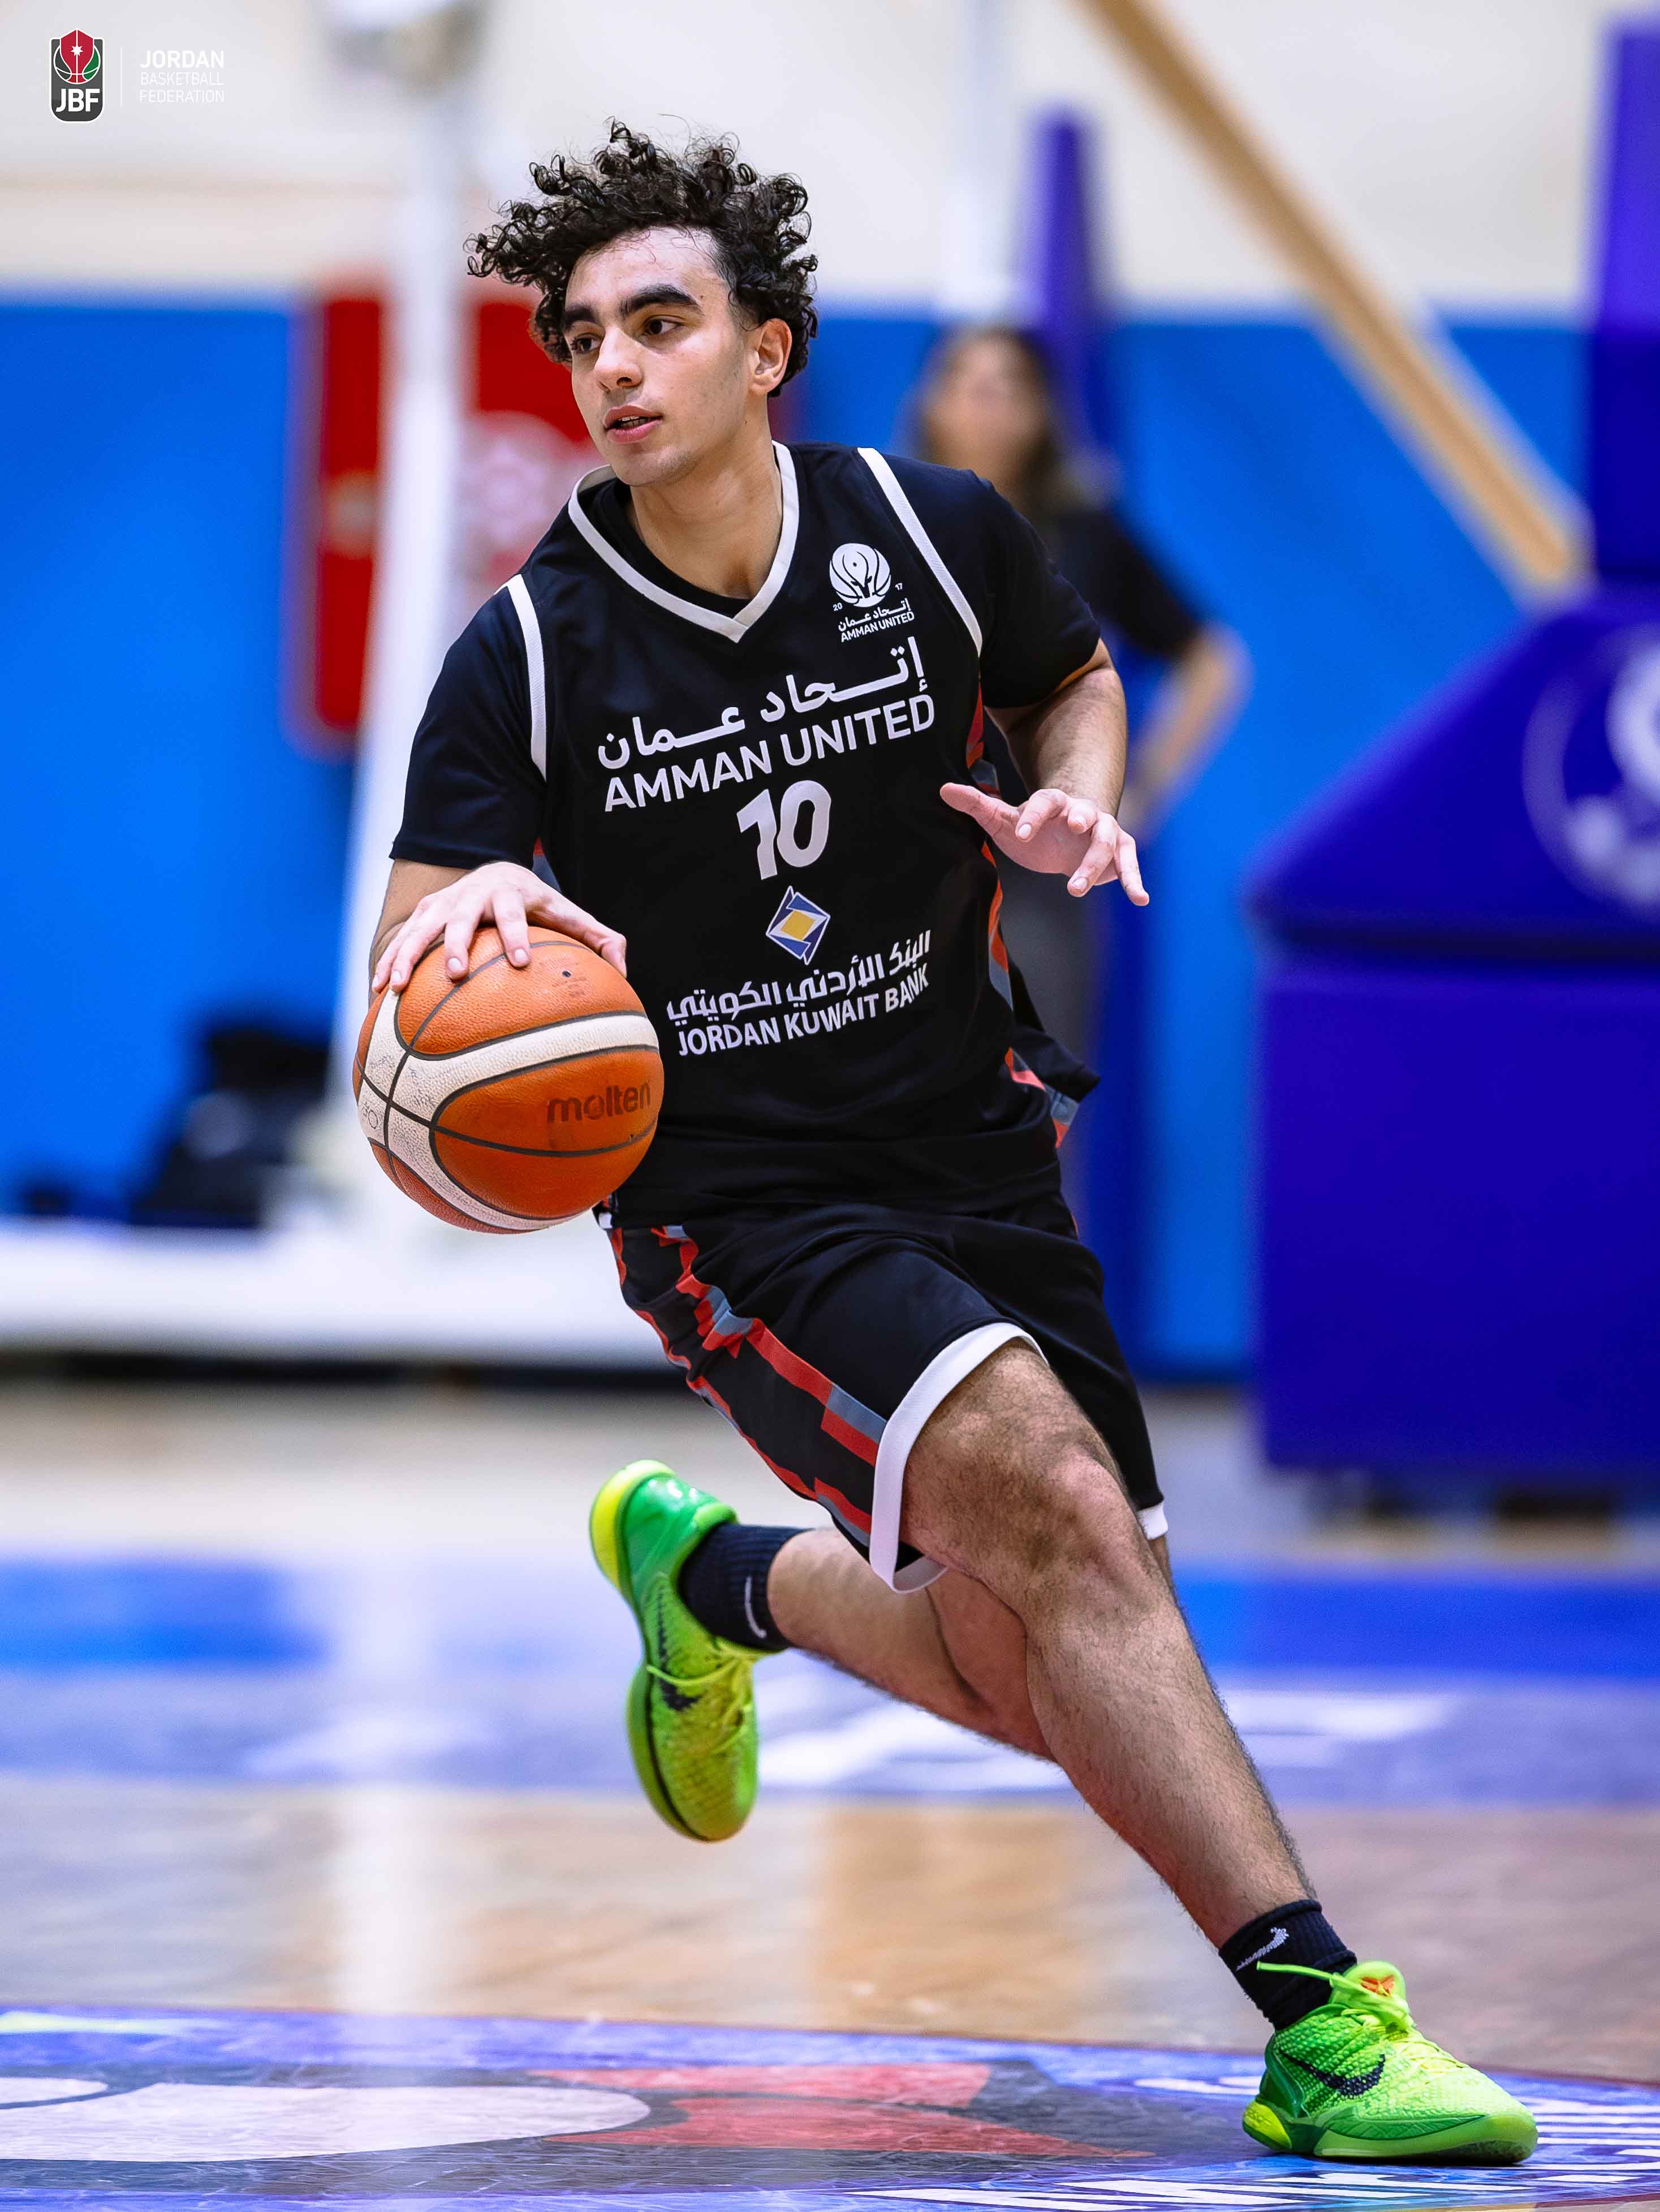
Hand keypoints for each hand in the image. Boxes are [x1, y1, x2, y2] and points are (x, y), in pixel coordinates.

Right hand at [371, 862, 627, 993]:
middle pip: (461, 918)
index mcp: (512, 893)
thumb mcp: (569, 915)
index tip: (521, 962)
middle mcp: (473, 894)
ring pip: (420, 928)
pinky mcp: (424, 913)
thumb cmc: (539, 905)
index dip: (516, 934)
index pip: (514, 913)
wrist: (497, 872)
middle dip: (454, 943)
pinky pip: (401, 939)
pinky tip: (378, 992)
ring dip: (405, 956)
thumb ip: (600, 938)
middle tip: (453, 973)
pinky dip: (388, 961)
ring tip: (394, 988)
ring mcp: (444, 903)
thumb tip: (624, 971)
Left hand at [940, 783, 1148, 903]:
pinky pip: (1128, 864)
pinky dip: (1134, 881)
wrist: (1064, 835)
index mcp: (1052, 802)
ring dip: (1094, 864)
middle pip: (1084, 813)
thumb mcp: (1003, 820)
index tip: (1021, 833)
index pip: (1043, 801)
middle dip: (1080, 819)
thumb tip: (943, 789)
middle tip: (1073, 826)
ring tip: (1074, 889)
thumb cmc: (1032, 827)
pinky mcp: (1119, 851)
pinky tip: (1141, 900)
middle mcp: (1082, 812)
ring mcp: (1104, 830)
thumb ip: (978, 805)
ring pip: (1106, 842)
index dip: (1033, 815)